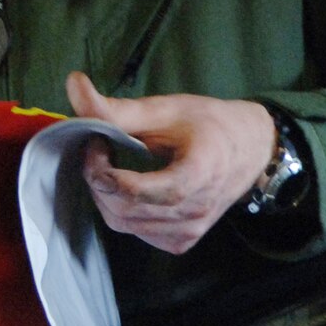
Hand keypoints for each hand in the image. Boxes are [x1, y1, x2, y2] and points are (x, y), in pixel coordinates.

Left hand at [66, 72, 275, 256]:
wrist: (252, 150)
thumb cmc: (210, 124)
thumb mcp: (166, 108)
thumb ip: (117, 108)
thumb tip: (73, 83)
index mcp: (197, 175)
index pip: (136, 192)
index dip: (102, 170)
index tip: (96, 141)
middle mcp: (195, 212)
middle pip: (122, 210)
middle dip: (98, 179)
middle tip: (98, 148)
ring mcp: (190, 232)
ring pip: (124, 224)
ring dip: (106, 193)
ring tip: (112, 163)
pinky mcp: (183, 241)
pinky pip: (137, 232)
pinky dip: (121, 209)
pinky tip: (128, 184)